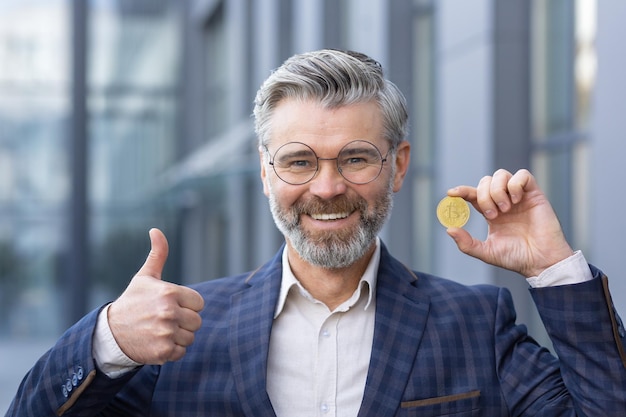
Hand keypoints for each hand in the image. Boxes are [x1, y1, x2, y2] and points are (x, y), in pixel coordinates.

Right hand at [108, 228, 204, 363]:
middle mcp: (169, 312)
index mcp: (169, 292)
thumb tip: (155, 230)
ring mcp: (166, 333)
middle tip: (164, 320)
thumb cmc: (132, 302)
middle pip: (197, 321)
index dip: (187, 305)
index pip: (199, 303)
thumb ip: (158, 254)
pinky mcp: (163, 351)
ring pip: (190, 337)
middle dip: (184, 322)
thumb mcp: (145, 277)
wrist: (110, 333)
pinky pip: (181, 352)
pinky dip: (172, 351)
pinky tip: (157, 343)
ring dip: (178, 337)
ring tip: (159, 331)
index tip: (171, 306)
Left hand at [446, 169, 573, 277]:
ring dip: (497, 190)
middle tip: (492, 215)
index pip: (473, 194)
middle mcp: (503, 202)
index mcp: (491, 213)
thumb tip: (449, 229)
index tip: (451, 193)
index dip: (462, 191)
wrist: (541, 261)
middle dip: (484, 196)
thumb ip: (467, 243)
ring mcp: (519, 197)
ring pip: (501, 175)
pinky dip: (514, 184)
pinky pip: (523, 175)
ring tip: (505, 209)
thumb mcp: (487, 252)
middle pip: (485, 182)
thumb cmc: (516, 258)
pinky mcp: (534, 194)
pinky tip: (515, 200)